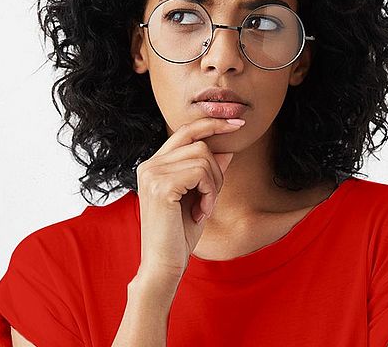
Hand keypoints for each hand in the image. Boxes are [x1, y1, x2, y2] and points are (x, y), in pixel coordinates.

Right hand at [135, 117, 243, 279]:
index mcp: (154, 165)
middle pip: (199, 144)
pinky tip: (202, 212)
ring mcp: (152, 173)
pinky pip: (202, 172)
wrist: (164, 265)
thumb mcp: (200, 197)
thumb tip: (227, 149)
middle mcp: (149, 164)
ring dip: (214, 185)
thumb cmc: (180, 234)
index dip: (212, 123)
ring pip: (203, 157)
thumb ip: (208, 172)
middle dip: (217, 170)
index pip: (185, 131)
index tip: (238, 123)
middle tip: (210, 198)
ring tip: (204, 208)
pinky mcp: (161, 185)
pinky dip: (210, 192)